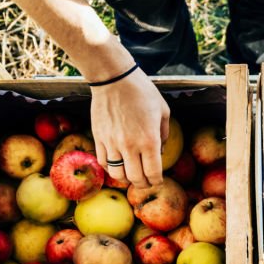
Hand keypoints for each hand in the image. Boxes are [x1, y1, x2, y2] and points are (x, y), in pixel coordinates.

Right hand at [90, 68, 170, 188]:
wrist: (114, 80)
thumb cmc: (142, 92)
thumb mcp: (163, 111)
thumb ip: (164, 134)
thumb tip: (160, 152)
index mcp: (149, 140)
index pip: (153, 173)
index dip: (156, 181)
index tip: (157, 180)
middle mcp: (130, 146)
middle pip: (136, 179)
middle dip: (143, 184)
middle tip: (146, 182)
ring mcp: (112, 144)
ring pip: (117, 175)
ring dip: (126, 179)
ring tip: (131, 175)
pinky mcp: (99, 139)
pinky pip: (104, 163)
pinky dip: (111, 168)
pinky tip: (117, 164)